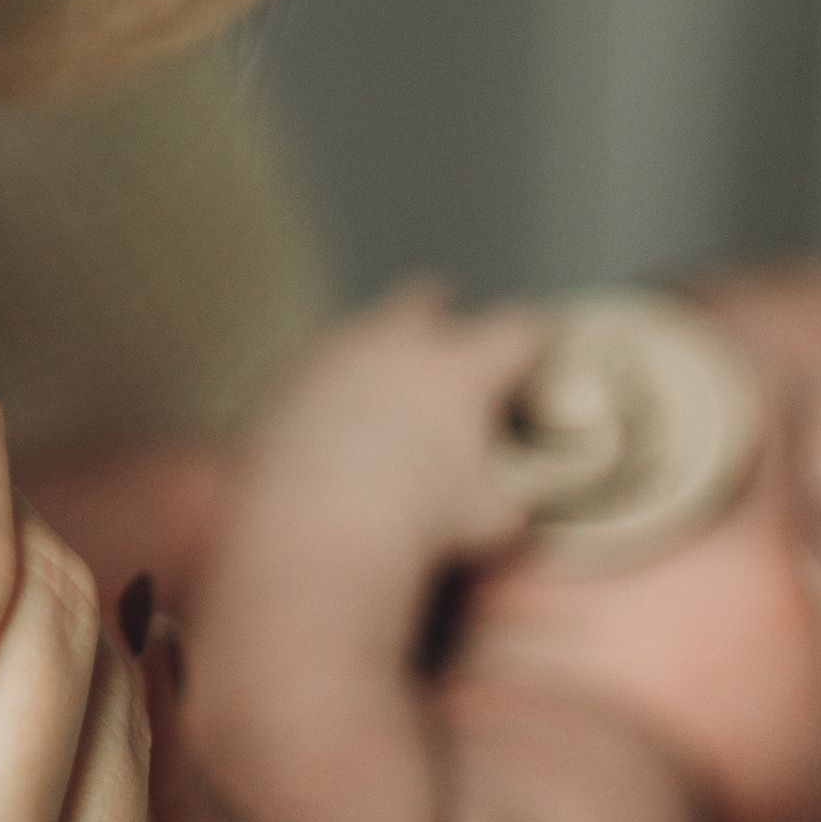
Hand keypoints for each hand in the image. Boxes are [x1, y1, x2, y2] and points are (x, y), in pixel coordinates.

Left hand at [231, 282, 552, 572]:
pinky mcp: (283, 378)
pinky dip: (325, 382)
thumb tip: (509, 509)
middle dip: (439, 301)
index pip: (516, 330)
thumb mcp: (492, 522)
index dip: (533, 334)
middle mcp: (397, 342)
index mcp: (461, 366)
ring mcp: (333, 353)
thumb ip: (506, 502)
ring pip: (358, 328)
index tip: (537, 338)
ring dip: (373, 344)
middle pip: (423, 295)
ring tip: (377, 374)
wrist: (317, 526)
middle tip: (446, 307)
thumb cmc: (421, 522)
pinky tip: (324, 413)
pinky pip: (310, 367)